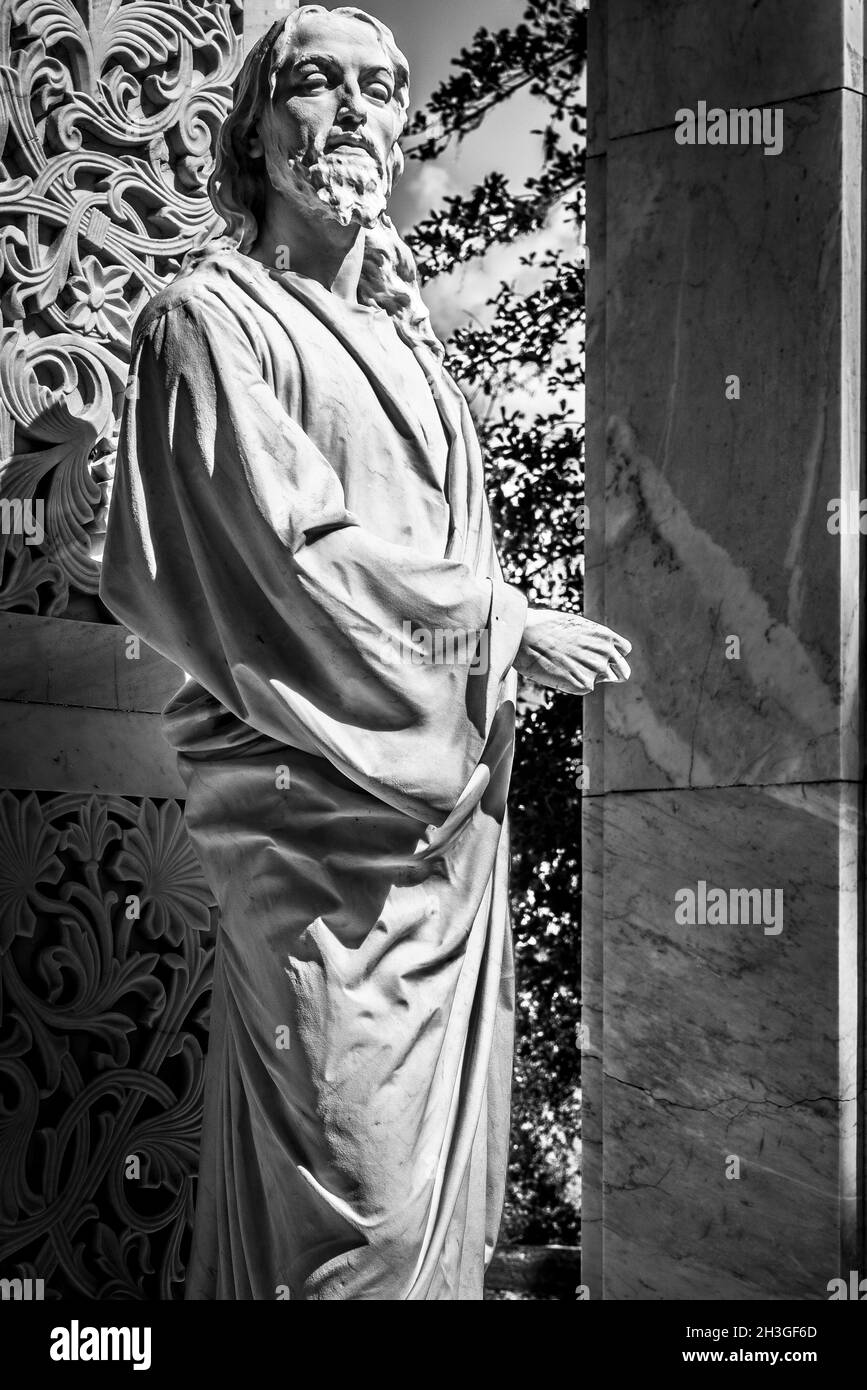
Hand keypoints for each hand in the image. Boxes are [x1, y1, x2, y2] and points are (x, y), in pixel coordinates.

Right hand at [514, 607, 631, 694]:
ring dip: (589, 676)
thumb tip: (591, 649)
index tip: (601, 656)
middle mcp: (607, 654)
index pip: (624, 651)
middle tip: (592, 671)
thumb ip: (591, 639)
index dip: (613, 654)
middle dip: (612, 673)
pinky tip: (558, 672)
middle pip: (623, 672)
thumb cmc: (545, 627)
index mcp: (606, 636)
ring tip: (568, 667)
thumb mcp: (576, 626)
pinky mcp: (584, 685)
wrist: (527, 636)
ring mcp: (597, 671)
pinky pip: (584, 688)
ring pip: (602, 680)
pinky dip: (573, 683)